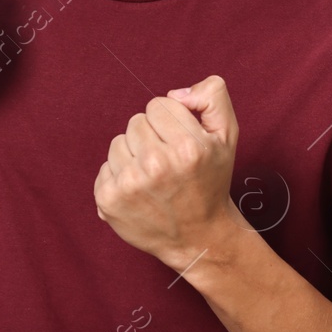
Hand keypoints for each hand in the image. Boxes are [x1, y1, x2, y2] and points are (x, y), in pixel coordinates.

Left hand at [94, 75, 242, 272]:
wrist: (199, 238)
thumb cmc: (210, 182)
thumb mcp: (227, 136)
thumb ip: (212, 97)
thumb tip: (174, 93)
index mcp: (188, 147)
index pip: (158, 104)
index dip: (170, 122)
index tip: (181, 143)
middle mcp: (157, 165)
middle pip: (136, 121)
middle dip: (151, 137)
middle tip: (168, 164)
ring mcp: (130, 184)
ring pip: (118, 142)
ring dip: (134, 156)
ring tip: (154, 178)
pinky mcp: (109, 200)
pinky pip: (105, 167)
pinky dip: (120, 176)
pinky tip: (140, 193)